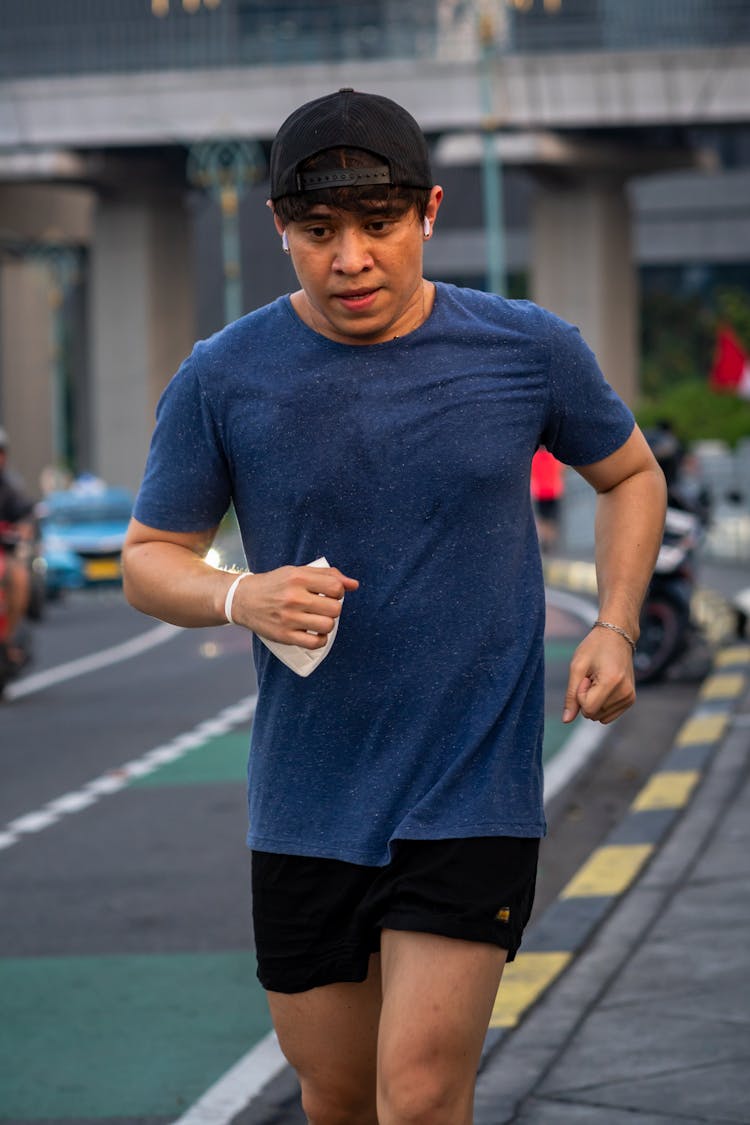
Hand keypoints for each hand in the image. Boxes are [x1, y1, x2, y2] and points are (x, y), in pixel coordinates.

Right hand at [229, 565, 358, 648]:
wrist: (241, 599)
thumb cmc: (274, 584)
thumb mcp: (297, 572)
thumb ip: (327, 575)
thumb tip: (354, 585)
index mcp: (298, 578)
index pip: (336, 587)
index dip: (338, 591)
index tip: (329, 593)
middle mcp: (294, 597)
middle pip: (335, 608)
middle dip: (333, 608)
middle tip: (323, 607)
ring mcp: (288, 618)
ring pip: (327, 625)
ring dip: (327, 624)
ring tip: (318, 620)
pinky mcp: (284, 635)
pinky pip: (315, 643)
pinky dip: (320, 640)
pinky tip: (314, 633)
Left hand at [562, 627, 635, 724]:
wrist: (617, 636)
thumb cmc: (594, 648)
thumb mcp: (577, 667)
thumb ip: (571, 695)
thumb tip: (566, 720)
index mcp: (612, 682)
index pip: (587, 709)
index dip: (580, 694)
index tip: (585, 677)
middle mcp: (625, 693)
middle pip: (593, 714)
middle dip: (586, 698)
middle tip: (592, 677)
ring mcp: (630, 698)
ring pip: (600, 717)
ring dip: (594, 701)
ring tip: (599, 680)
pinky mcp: (630, 700)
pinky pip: (608, 716)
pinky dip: (601, 704)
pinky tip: (605, 686)